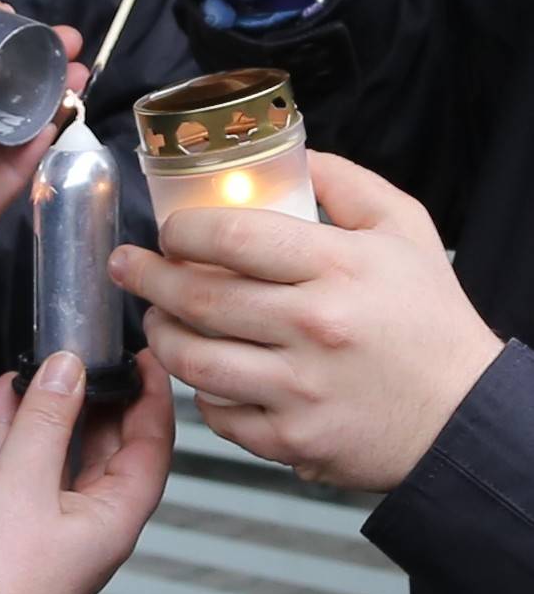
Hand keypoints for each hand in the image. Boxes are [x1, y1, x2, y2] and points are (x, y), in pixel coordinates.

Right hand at [0, 350, 173, 593]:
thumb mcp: (25, 481)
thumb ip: (47, 419)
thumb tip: (68, 370)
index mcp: (111, 521)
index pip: (151, 448)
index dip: (152, 400)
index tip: (147, 362)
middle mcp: (81, 522)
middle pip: (104, 446)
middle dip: (98, 398)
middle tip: (94, 357)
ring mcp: (39, 519)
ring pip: (54, 449)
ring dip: (49, 407)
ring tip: (47, 365)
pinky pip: (12, 459)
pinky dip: (9, 424)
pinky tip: (4, 393)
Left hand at [108, 152, 503, 491]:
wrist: (464, 418)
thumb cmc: (431, 320)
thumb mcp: (404, 229)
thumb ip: (345, 182)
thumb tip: (291, 154)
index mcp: (336, 267)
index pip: (230, 238)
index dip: (182, 231)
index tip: (169, 231)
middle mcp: (312, 327)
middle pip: (198, 300)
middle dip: (147, 279)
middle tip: (128, 266)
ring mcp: (299, 389)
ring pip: (192, 362)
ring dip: (160, 336)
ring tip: (154, 319)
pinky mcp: (293, 439)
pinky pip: (218, 415)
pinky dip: (201, 394)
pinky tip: (203, 373)